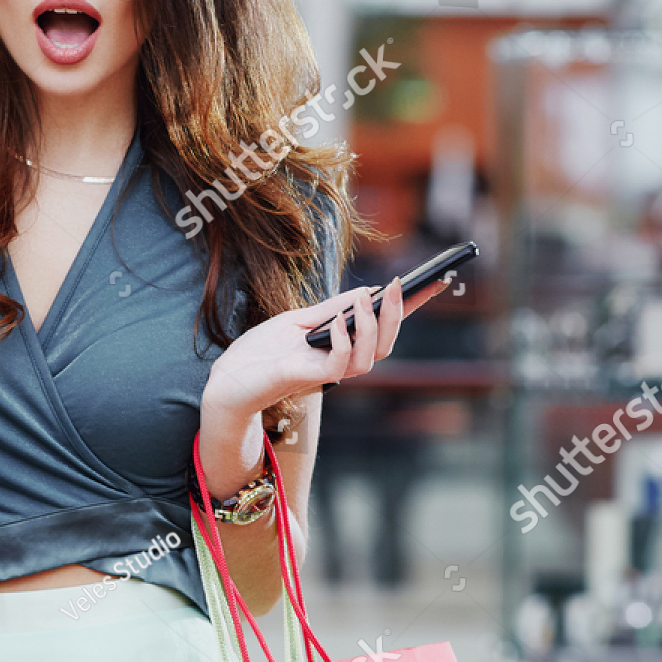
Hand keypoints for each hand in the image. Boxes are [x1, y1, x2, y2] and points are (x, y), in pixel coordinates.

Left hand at [201, 275, 446, 420]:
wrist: (226, 380)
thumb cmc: (259, 354)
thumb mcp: (297, 322)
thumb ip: (330, 310)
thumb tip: (366, 291)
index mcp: (339, 347)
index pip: (381, 327)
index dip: (409, 308)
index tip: (435, 282)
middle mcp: (338, 362)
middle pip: (384, 344)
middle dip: (397, 314)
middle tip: (400, 284)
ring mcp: (324, 373)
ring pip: (370, 357)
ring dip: (372, 325)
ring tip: (366, 297)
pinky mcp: (306, 379)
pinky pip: (340, 365)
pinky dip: (344, 341)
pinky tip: (337, 323)